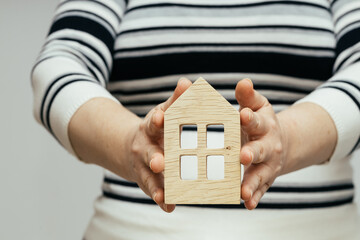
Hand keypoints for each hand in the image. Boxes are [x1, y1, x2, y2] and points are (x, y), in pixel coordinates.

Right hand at [126, 78, 191, 212]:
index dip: (158, 119)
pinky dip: (160, 199)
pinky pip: (152, 190)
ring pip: (149, 177)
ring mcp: (144, 165)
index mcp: (152, 128)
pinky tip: (168, 207)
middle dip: (155, 158)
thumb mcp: (163, 112)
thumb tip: (187, 82)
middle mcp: (145, 147)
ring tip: (163, 195)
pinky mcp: (147, 180)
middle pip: (148, 153)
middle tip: (162, 163)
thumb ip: (176, 101)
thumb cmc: (156, 128)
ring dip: (156, 186)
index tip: (161, 117)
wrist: (132, 147)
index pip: (154, 122)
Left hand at [235, 79, 287, 209]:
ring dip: (252, 182)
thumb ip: (248, 97)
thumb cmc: (260, 122)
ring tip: (242, 191)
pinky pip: (261, 189)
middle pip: (261, 149)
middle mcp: (268, 145)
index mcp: (264, 125)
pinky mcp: (266, 178)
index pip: (257, 120)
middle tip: (242, 155)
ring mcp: (268, 164)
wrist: (279, 141)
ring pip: (260, 174)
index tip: (242, 115)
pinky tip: (247, 205)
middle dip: (252, 152)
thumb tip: (243, 82)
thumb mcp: (257, 106)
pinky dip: (255, 197)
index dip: (250, 118)